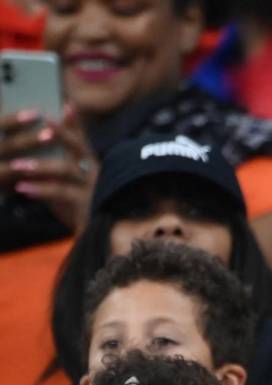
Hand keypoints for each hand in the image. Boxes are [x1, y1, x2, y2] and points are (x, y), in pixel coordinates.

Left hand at [2, 104, 97, 230]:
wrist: (103, 241)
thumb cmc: (82, 214)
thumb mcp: (69, 191)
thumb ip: (56, 175)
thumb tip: (28, 161)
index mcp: (93, 169)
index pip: (84, 142)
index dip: (76, 124)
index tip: (67, 105)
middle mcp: (96, 176)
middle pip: (79, 149)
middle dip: (62, 133)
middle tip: (44, 121)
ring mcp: (93, 190)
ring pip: (66, 171)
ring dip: (40, 165)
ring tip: (17, 164)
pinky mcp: (86, 206)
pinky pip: (61, 193)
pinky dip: (40, 189)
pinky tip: (22, 188)